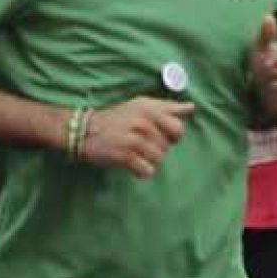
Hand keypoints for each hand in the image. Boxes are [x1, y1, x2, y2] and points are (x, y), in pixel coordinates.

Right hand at [77, 97, 194, 177]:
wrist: (85, 130)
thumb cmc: (117, 118)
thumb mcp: (141, 106)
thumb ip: (167, 107)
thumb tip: (191, 107)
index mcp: (149, 109)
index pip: (178, 128)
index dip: (173, 136)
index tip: (161, 136)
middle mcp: (143, 122)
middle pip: (168, 146)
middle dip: (158, 148)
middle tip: (142, 144)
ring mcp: (134, 139)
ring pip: (159, 159)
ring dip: (148, 160)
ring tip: (134, 153)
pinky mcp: (125, 156)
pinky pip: (147, 171)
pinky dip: (142, 171)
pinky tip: (132, 164)